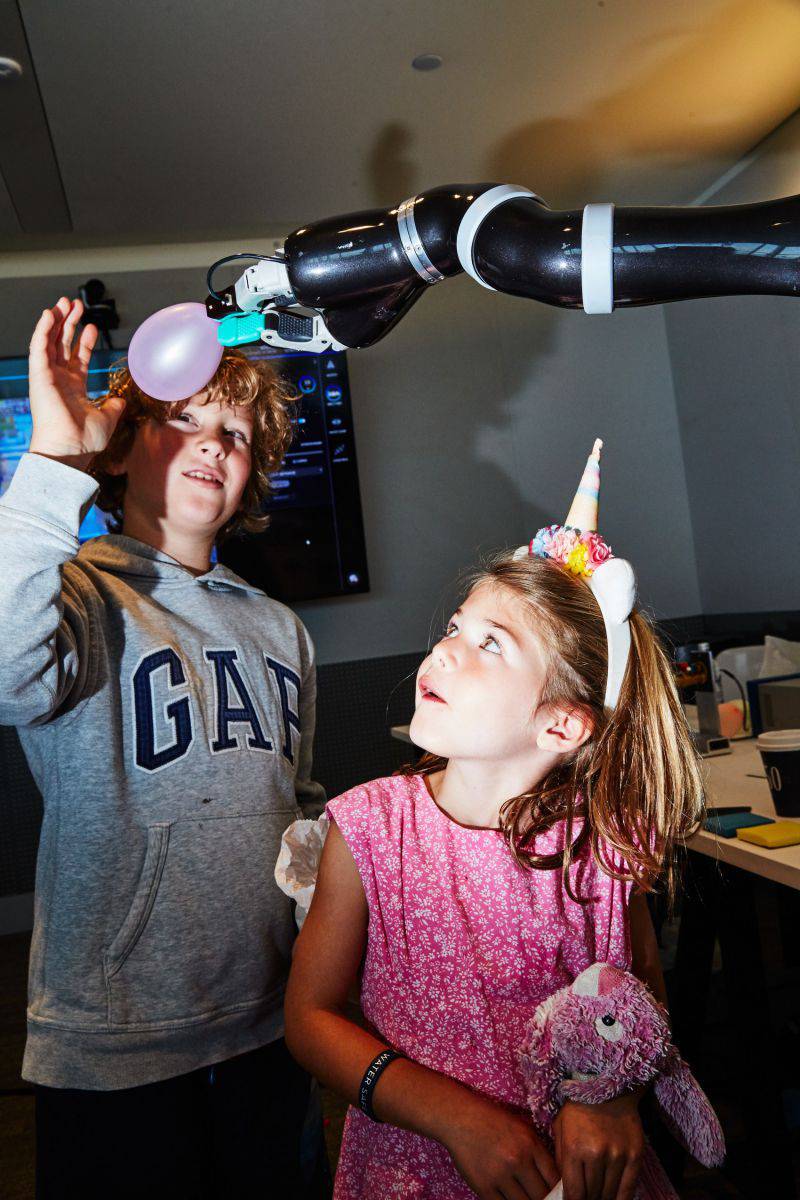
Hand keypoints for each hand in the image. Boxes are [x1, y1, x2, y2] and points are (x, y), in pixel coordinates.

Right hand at [27, 297, 126, 469]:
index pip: (78, 358)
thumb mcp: (107, 417)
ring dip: (56, 321)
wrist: (70, 450)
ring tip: (64, 302)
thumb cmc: (85, 440)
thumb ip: (114, 405)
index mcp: (73, 388)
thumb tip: (121, 400)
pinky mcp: (39, 375)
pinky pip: (39, 347)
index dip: (84, 341)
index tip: (92, 327)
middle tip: (75, 305)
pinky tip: (49, 314)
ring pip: (50, 341)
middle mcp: (59, 380)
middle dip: (69, 324)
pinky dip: (43, 330)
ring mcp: (47, 377)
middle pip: (62, 345)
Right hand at [441, 1092, 559, 1199]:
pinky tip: (509, 1198)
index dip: (558, 1191)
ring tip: (524, 1197)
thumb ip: (538, 1152)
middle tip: (539, 1198)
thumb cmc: (493, 1121)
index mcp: (530, 1144)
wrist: (460, 1117)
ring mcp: (500, 1175)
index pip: (554, 1179)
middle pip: (541, 1195)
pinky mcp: (483, 1186)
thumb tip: (554, 1182)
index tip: (557, 1195)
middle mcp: (517, 1160)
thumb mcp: (522, 1128)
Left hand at [552, 1095, 643, 1199]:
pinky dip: (621, 1199)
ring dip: (603, 1199)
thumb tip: (564, 1189)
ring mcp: (618, 1155)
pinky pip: (629, 1188)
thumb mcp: (560, 1128)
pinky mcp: (635, 1155)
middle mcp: (597, 1154)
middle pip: (592, 1194)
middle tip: (586, 1199)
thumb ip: (561, 1160)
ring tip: (598, 1197)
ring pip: (609, 1193)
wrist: (608, 1086)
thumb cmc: (579, 1107)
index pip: (574, 1192)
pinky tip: (614, 1199)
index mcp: (574, 1147)